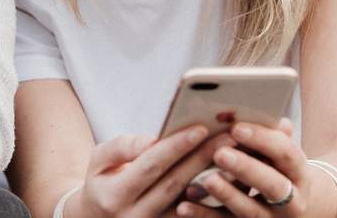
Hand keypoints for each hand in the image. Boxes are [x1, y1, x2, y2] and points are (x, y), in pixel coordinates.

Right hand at [67, 125, 234, 217]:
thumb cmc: (102, 182)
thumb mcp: (98, 161)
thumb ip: (122, 147)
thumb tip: (152, 139)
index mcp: (115, 196)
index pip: (150, 166)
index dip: (175, 147)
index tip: (200, 127)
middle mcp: (136, 217)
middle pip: (176, 184)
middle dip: (203, 158)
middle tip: (228, 137)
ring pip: (191, 204)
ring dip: (216, 181)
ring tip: (238, 157)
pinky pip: (196, 216)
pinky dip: (216, 199)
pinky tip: (233, 180)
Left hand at [176, 118, 309, 217]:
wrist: (293, 209)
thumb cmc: (277, 168)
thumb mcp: (279, 153)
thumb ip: (267, 134)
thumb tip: (254, 107)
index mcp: (300, 173)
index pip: (287, 154)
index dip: (263, 139)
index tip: (236, 127)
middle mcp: (292, 200)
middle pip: (273, 185)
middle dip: (247, 168)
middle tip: (220, 153)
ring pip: (251, 210)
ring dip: (227, 195)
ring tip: (207, 179)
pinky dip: (204, 215)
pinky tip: (184, 206)